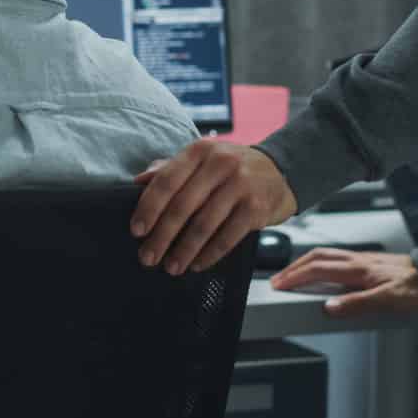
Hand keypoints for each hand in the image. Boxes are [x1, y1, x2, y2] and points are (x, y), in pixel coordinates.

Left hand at [130, 140, 298, 275]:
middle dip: (162, 236)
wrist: (280, 171)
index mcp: (199, 151)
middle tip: (148, 257)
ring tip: (171, 267)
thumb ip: (171, 169)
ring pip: (204, 225)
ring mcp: (241, 185)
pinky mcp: (257, 208)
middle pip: (182, 206)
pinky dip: (209, 254)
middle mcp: (220, 164)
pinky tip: (197, 264)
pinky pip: (227, 237)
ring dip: (184, 251)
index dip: (148, 208)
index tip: (136, 231)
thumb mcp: (202, 161)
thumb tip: (138, 182)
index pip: (166, 181)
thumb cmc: (231, 169)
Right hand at [269, 249, 417, 317]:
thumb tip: (330, 308)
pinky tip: (325, 272)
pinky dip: (322, 263)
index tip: (279, 285)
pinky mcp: (370, 262)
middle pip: (316, 258)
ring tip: (294, 274)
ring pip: (326, 255)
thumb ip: (357, 304)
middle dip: (294, 268)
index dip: (295, 277)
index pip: (317, 270)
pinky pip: (338, 258)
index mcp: (358, 269)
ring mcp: (364, 260)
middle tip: (279, 280)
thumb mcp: (389, 301)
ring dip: (306, 263)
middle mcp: (358, 261)